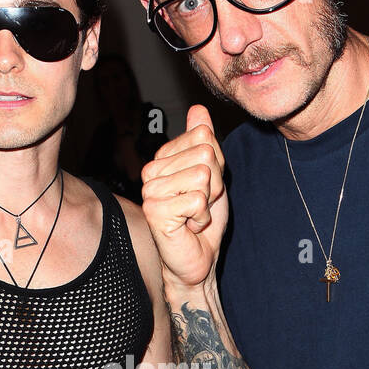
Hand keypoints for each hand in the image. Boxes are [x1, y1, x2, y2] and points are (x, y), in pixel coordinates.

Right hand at [141, 104, 227, 290]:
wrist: (198, 258)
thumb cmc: (203, 220)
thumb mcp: (213, 175)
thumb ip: (205, 143)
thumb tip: (198, 109)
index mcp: (164, 158)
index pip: (204, 137)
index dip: (217, 166)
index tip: (205, 188)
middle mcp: (152, 170)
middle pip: (205, 155)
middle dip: (215, 184)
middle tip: (200, 206)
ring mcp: (151, 190)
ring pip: (202, 176)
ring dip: (208, 202)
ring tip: (193, 215)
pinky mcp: (155, 209)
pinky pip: (197, 199)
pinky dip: (201, 217)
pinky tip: (188, 226)